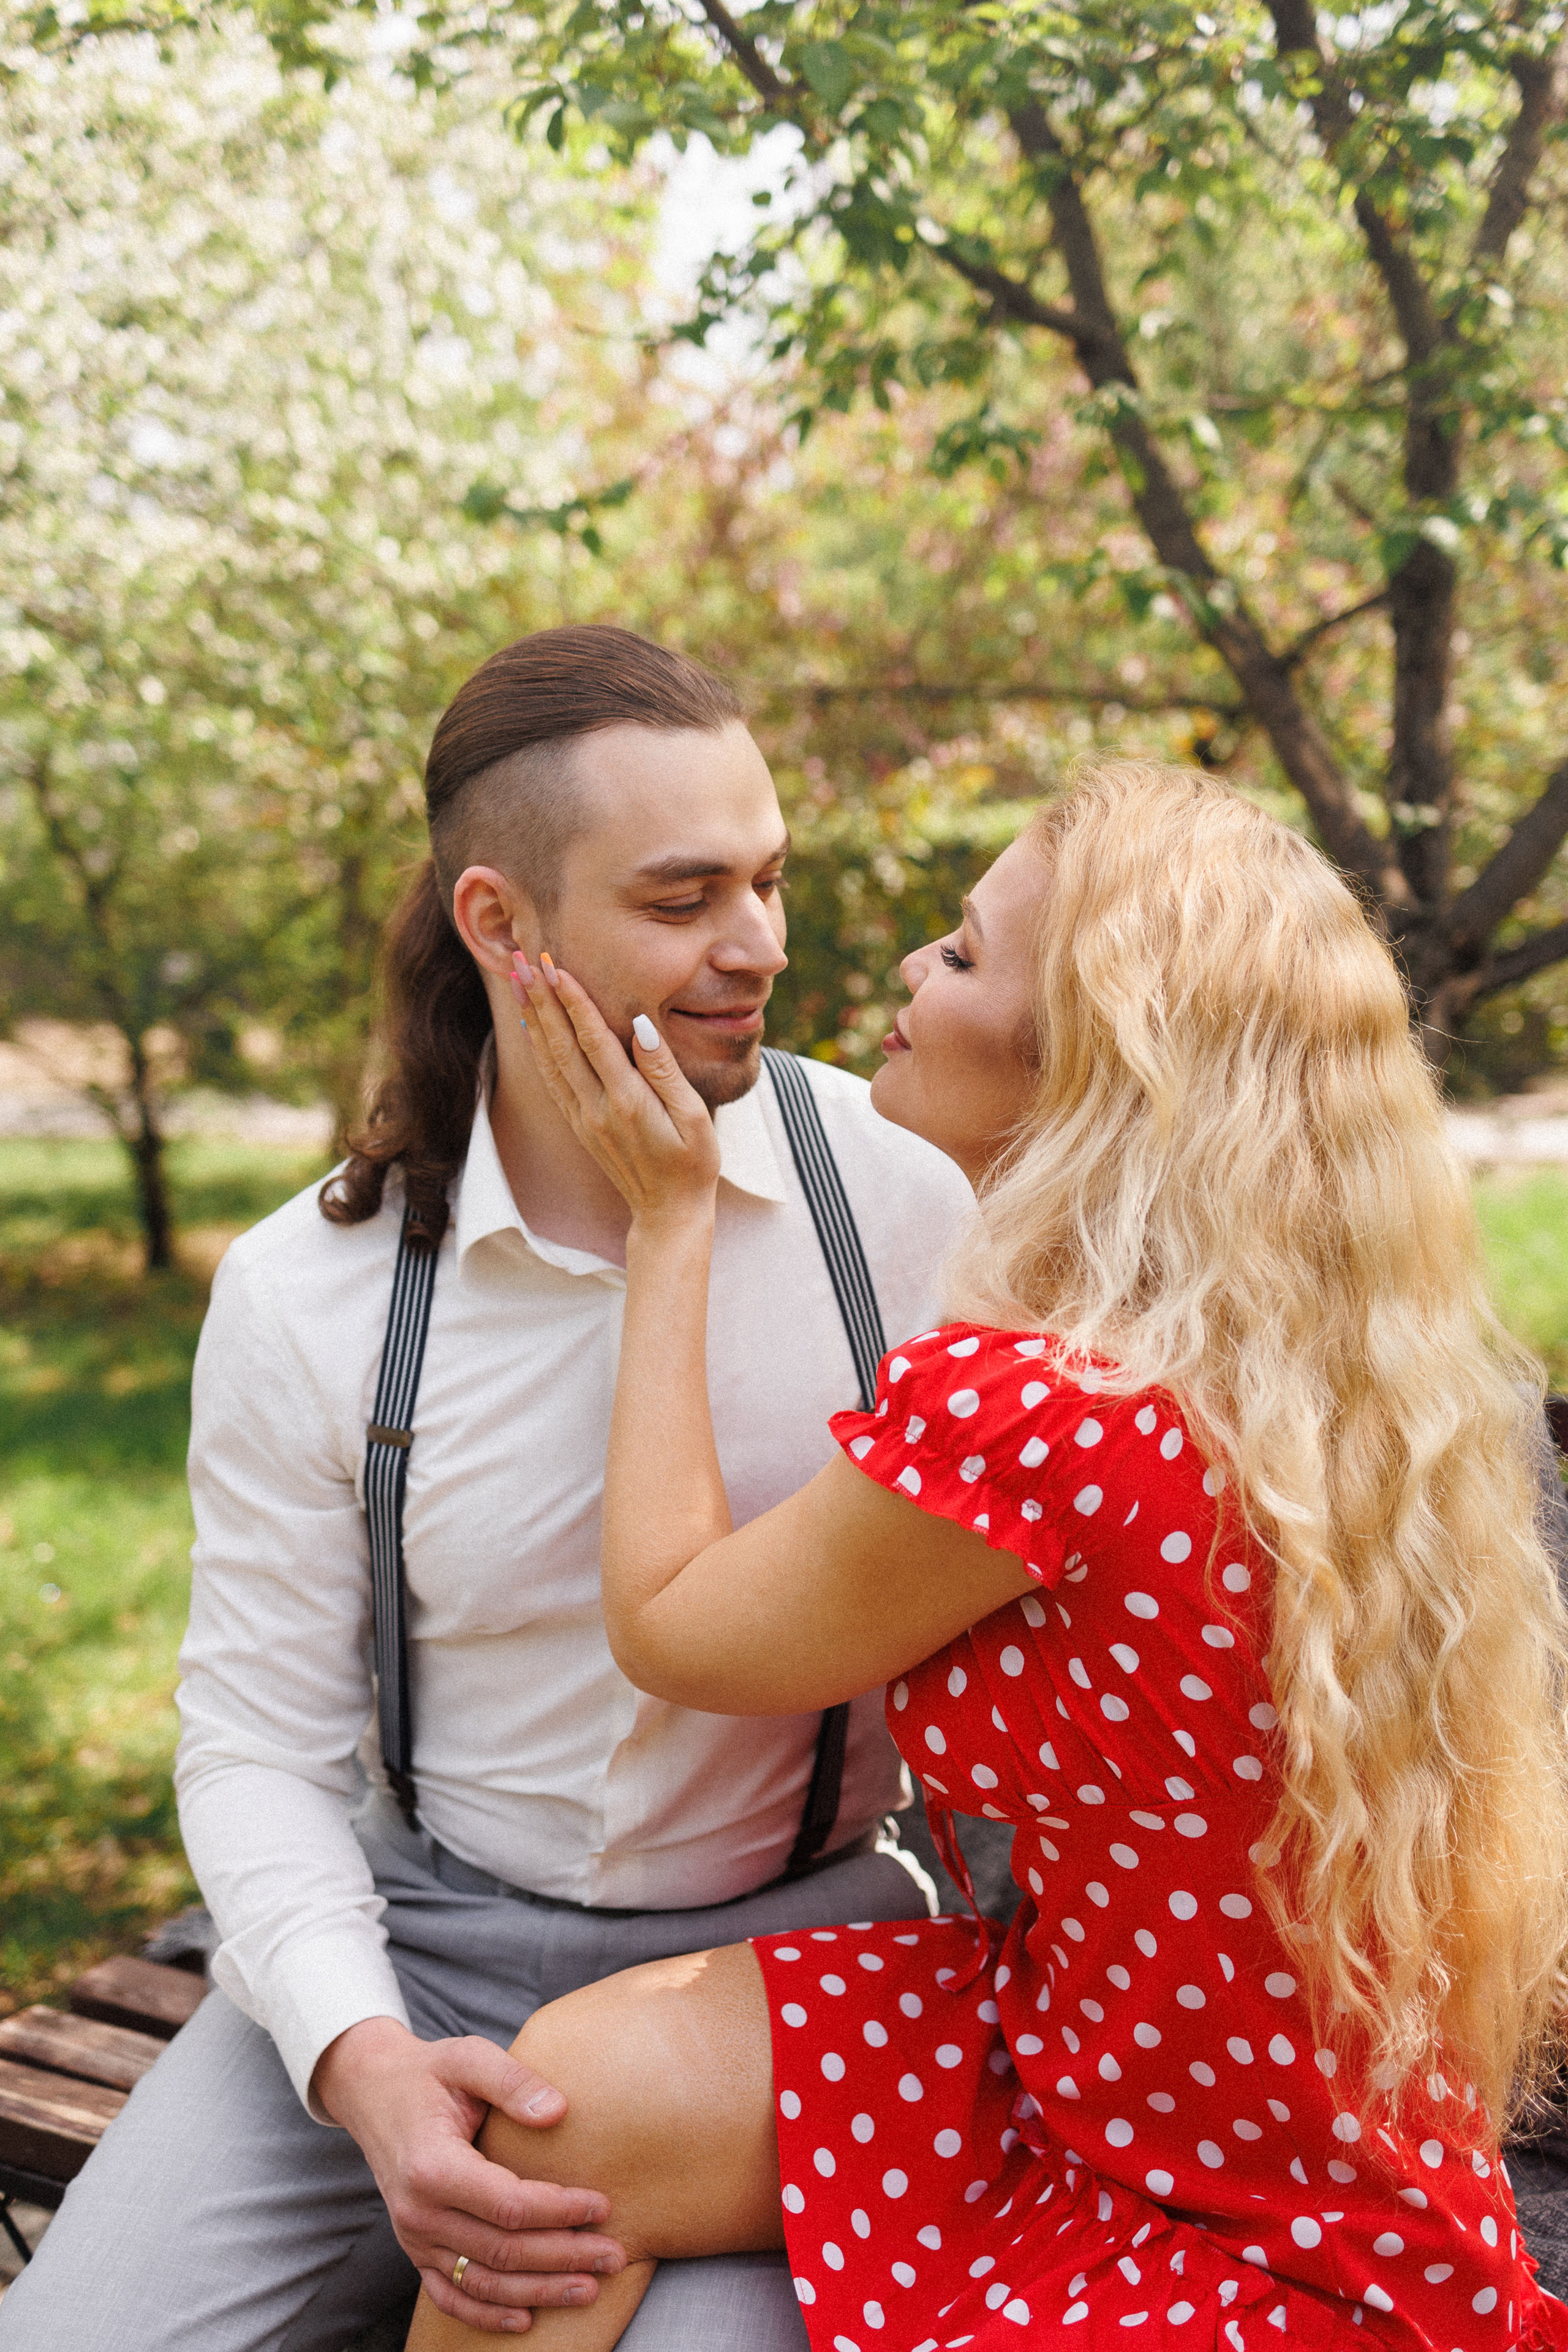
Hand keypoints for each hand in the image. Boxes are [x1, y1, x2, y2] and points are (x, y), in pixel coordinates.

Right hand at [313, 2016, 625, 2333]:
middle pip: (502, 2250)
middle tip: (614, 2256)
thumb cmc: (429, 2073)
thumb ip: (513, 2081)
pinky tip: (526, 2318)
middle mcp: (418, 2211)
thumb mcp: (468, 2056)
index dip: (560, 2210)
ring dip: (538, 2291)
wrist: (373, 2092)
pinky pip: (450, 2295)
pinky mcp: (415, 2249)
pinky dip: (487, 2314)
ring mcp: (413, 2237)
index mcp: (432, 2166)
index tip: (603, 2206)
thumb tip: (558, 2111)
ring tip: (588, 2288)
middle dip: (563, 2257)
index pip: (508, 2204)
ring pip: (482, 2282)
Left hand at [513, 952, 720, 1227]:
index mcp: (629, 1102)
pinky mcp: (579, 1125)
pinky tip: (531, 1026)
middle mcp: (597, 1109)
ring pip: (550, 1059)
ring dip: (533, 1017)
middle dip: (542, 998)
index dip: (572, 1000)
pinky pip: (552, 1080)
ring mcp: (583, 1118)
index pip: (593, 1040)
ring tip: (519, 981)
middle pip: (562, 1044)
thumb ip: (665, 1071)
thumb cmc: (693, 1163)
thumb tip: (641, 1026)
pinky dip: (538, 1049)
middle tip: (523, 960)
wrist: (668, 1213)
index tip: (555, 966)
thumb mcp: (694, 1117)